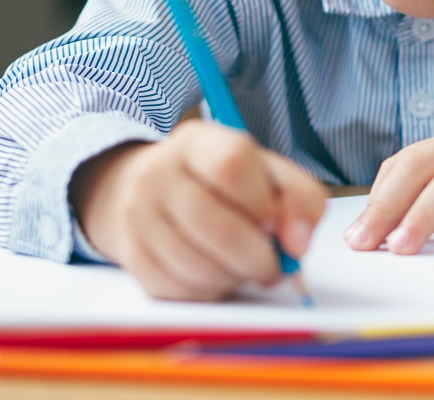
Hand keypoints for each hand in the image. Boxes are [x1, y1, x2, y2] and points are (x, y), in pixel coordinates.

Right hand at [69, 120, 326, 300]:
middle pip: (218, 228)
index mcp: (199, 142)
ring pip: (199, 267)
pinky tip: (216, 274)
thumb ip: (300, 198)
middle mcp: (160, 174)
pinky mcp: (132, 256)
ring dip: (235, 277)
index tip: (276, 224)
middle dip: (259, 258)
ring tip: (243, 266)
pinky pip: (180, 289)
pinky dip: (210, 291)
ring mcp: (139, 216)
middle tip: (274, 265)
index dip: (263, 203)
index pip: (232, 165)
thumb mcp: (266, 171)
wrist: (148, 189)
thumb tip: (299, 244)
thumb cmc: (222, 183)